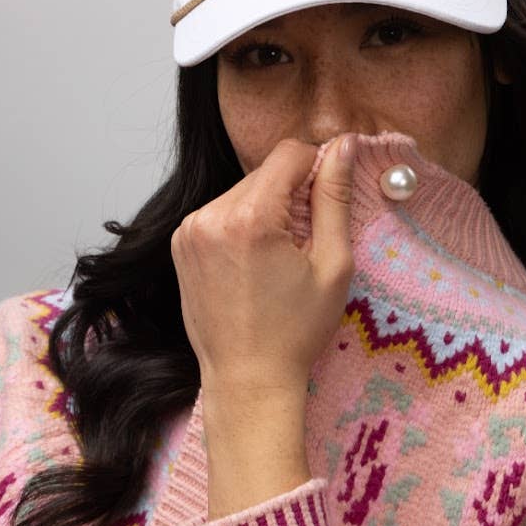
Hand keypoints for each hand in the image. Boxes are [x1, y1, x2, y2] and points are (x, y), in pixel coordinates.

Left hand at [170, 133, 356, 397]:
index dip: (317, 168)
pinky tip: (254, 264)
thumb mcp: (332, 263)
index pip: (289, 154)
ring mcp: (190, 230)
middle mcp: (211, 216)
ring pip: (244, 191)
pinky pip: (222, 213)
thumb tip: (343, 146)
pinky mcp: (181, 244)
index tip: (327, 200)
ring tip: (277, 259)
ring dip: (266, 210)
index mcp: (250, 218)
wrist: (247, 379)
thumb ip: (335, 197)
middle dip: (291, 195)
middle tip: (303, 243)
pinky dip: (243, 226)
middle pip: (265, 173)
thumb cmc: (295, 331)